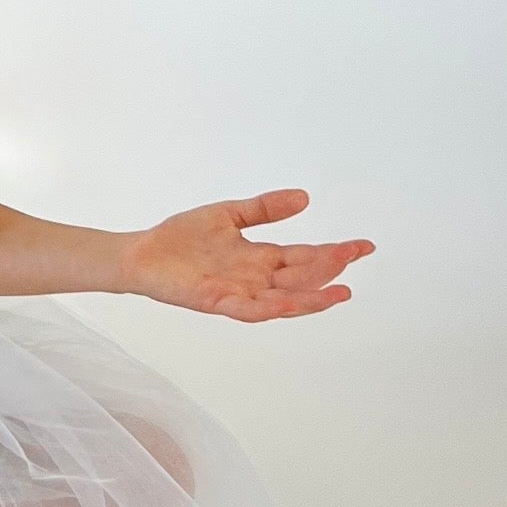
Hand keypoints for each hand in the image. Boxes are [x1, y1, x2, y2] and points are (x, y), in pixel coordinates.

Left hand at [116, 189, 374, 322]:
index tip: (364, 246)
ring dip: (311, 298)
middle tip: (355, 257)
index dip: (335, 253)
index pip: (306, 256)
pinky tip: (289, 303)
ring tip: (341, 293)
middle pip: (301, 277)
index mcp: (260, 258)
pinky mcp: (216, 301)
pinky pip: (248, 309)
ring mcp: (238, 292)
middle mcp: (255, 279)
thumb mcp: (230, 215)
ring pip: (283, 299)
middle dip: (330, 270)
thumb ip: (264, 208)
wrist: (142, 255)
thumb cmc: (181, 238)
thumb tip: (304, 197)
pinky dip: (270, 308)